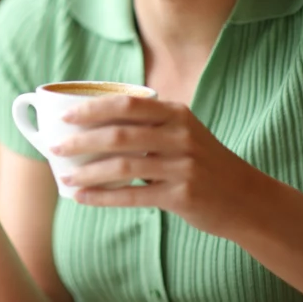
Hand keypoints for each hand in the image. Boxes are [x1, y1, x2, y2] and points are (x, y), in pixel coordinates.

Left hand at [52, 95, 265, 237]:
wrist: (247, 198)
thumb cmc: (202, 162)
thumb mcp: (181, 133)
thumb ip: (147, 126)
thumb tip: (91, 126)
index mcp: (176, 113)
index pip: (126, 104)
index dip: (92, 109)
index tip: (64, 116)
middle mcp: (180, 135)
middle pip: (120, 135)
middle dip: (81, 141)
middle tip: (54, 148)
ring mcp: (183, 165)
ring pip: (123, 167)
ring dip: (88, 172)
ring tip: (64, 177)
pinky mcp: (183, 195)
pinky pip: (133, 196)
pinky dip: (104, 197)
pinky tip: (83, 198)